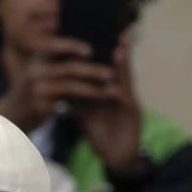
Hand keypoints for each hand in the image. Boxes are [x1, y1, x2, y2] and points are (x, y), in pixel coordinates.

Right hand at [0, 36, 123, 132]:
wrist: (11, 118)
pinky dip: (86, 102)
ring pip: (72, 86)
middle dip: (93, 70)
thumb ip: (54, 62)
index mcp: (36, 60)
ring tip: (112, 90)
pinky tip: (98, 103)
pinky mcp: (41, 106)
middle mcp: (35, 72)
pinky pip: (69, 103)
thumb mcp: (36, 74)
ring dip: (94, 88)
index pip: (53, 46)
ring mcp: (37, 90)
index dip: (72, 46)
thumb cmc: (29, 94)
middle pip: (69, 68)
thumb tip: (79, 49)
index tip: (90, 50)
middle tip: (112, 73)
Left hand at [71, 36, 142, 174]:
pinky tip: (115, 87)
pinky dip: (121, 93)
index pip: (107, 68)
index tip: (96, 34)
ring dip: (123, 66)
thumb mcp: (84, 114)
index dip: (104, 52)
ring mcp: (130, 103)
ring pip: (126, 81)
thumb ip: (74, 100)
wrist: (115, 158)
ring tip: (119, 49)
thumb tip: (57, 87)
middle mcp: (122, 93)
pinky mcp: (134, 116)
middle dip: (118, 51)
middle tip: (117, 33)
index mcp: (110, 91)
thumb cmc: (101, 134)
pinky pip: (126, 103)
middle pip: (120, 69)